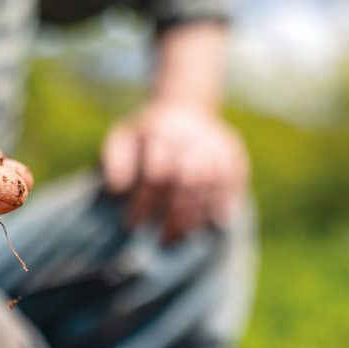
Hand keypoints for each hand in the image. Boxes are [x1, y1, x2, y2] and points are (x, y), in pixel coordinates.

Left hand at [100, 103, 247, 243]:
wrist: (183, 107)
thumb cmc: (146, 135)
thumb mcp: (123, 138)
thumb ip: (115, 160)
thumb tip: (116, 187)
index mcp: (160, 131)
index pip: (155, 173)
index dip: (144, 201)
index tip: (133, 225)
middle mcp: (190, 135)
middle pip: (187, 180)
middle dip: (174, 214)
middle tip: (162, 240)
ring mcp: (215, 141)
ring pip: (210, 182)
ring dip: (197, 213)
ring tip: (182, 236)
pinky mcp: (232, 150)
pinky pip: (233, 179)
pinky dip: (225, 201)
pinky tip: (216, 223)